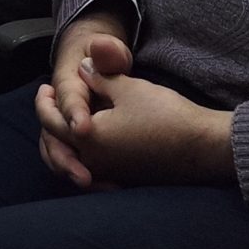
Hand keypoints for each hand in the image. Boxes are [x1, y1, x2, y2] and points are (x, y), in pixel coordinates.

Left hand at [37, 46, 234, 188]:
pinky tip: (88, 146)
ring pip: (70, 162)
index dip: (44, 102)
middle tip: (49, 103)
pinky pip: (89, 170)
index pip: (51, 121)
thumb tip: (82, 69)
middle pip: (55, 146)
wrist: (204, 147)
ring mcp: (109, 174)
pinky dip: (79, 158)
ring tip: (64, 124)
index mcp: (88, 139)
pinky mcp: (124, 179)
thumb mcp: (128, 88)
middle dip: (48, 122)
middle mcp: (93, 162)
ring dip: (61, 144)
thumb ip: (98, 78)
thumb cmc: (166, 115)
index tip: (44, 87)